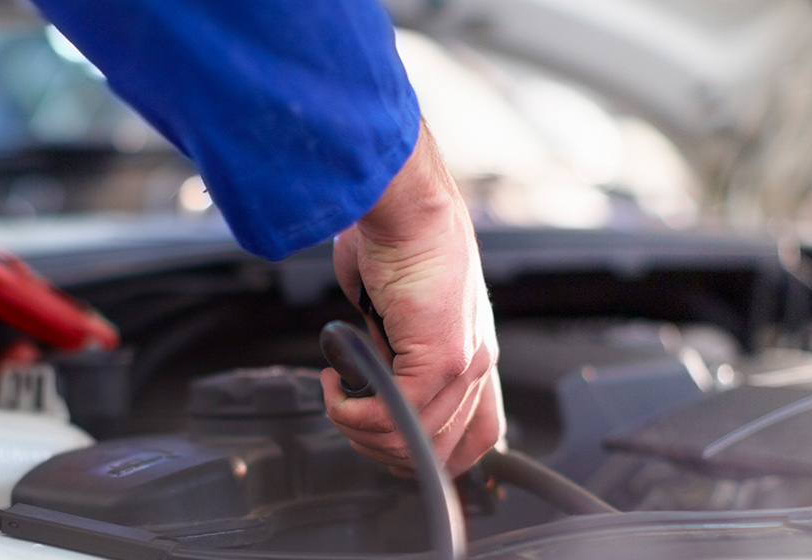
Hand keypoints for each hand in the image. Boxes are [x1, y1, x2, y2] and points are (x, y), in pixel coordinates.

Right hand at [321, 123, 503, 476]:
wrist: (404, 203)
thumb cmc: (396, 234)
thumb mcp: (394, 309)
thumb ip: (391, 348)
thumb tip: (367, 370)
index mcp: (472, 351)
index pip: (475, 436)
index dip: (429, 455)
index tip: (384, 443)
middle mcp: (476, 364)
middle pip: (441, 452)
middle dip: (380, 447)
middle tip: (346, 415)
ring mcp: (463, 365)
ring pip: (409, 440)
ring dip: (357, 427)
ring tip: (336, 393)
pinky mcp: (440, 360)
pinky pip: (392, 417)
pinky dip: (351, 411)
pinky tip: (334, 385)